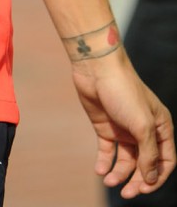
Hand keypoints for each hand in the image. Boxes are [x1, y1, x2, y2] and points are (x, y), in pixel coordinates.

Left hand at [72, 49, 174, 197]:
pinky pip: (107, 151)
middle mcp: (144, 130)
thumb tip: (151, 178)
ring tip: (109, 181)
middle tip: (126, 193)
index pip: (165, 160)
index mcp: (161, 127)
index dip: (157, 177)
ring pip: (126, 161)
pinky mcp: (105, 127)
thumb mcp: (143, 125)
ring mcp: (124, 129)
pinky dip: (105, 162)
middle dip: (137, 180)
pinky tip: (100, 171)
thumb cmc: (124, 92)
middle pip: (145, 164)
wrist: (96, 69)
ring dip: (119, 174)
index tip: (145, 188)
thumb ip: (148, 154)